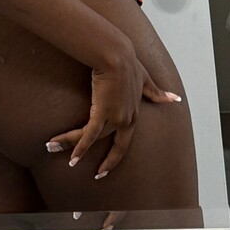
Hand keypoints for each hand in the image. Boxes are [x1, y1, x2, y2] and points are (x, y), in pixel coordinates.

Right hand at [44, 53, 181, 179]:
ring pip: (93, 139)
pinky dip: (77, 144)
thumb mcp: (145, 79)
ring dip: (74, 147)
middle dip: (107, 163)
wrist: (117, 55)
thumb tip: (174, 98)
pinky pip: (88, 134)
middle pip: (116, 147)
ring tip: (55, 150)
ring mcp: (115, 117)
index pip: (126, 140)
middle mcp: (126, 120)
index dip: (118, 154)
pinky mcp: (102, 112)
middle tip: (98, 174)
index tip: (107, 166)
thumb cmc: (128, 63)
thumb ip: (156, 92)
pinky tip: (69, 155)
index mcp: (135, 114)